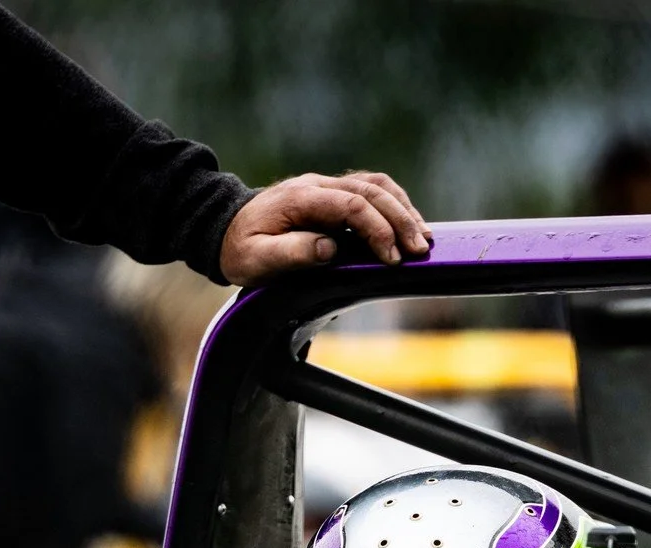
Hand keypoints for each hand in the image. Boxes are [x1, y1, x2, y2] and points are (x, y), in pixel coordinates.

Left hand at [219, 172, 430, 285]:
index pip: (351, 205)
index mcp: (301, 198)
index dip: (377, 230)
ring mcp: (327, 186)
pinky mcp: (334, 195)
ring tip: (423, 238)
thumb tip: (330, 248)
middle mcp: (318, 185)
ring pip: (376, 186)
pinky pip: (372, 191)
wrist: (228, 230)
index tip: (391, 258)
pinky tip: (409, 226)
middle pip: (371, 191)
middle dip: (400, 220)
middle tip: (419, 251)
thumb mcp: (256, 259)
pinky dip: (395, 205)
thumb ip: (291, 253)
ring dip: (403, 209)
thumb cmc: (242, 249)